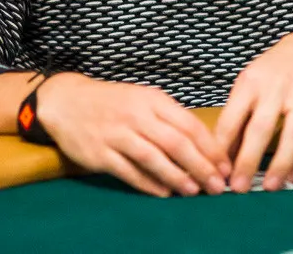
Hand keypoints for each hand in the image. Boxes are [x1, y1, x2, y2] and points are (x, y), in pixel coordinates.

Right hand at [35, 73, 231, 197]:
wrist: (67, 101)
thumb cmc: (113, 102)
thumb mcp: (143, 98)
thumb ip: (169, 118)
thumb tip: (203, 145)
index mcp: (152, 99)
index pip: (188, 124)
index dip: (209, 148)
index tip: (224, 166)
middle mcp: (136, 115)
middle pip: (175, 143)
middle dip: (200, 166)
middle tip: (216, 186)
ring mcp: (116, 134)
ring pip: (153, 158)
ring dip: (176, 177)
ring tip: (193, 191)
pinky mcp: (99, 154)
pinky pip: (128, 171)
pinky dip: (147, 183)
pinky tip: (163, 193)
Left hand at [214, 30, 292, 192]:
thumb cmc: (273, 73)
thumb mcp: (250, 84)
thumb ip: (238, 117)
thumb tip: (223, 156)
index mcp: (250, 83)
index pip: (231, 118)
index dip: (223, 147)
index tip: (217, 172)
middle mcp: (275, 88)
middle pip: (260, 128)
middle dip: (248, 160)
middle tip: (239, 188)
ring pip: (292, 134)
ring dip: (280, 163)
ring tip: (270, 187)